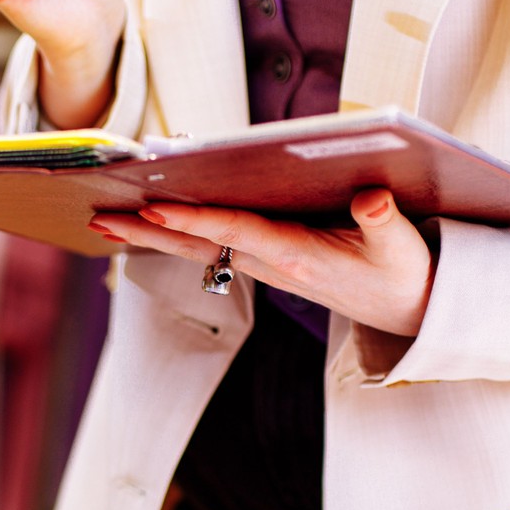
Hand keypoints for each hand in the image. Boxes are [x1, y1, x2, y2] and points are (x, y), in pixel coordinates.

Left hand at [89, 189, 437, 336]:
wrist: (408, 312)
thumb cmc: (405, 274)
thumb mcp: (402, 246)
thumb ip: (385, 220)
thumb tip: (371, 198)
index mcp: (298, 255)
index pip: (236, 231)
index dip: (195, 218)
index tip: (155, 206)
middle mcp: (272, 261)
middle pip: (199, 242)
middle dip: (149, 230)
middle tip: (101, 219)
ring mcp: (266, 263)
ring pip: (198, 246)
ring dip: (152, 234)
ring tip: (106, 223)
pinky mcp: (268, 260)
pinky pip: (212, 245)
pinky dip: (178, 233)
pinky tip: (151, 224)